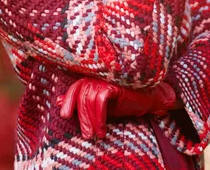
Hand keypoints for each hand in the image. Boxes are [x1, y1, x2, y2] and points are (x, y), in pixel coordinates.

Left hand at [56, 78, 176, 139]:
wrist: (151, 97)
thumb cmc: (126, 101)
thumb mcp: (101, 104)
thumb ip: (82, 102)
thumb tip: (58, 102)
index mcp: (94, 79)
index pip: (76, 87)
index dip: (67, 99)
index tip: (65, 115)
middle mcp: (98, 76)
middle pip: (80, 93)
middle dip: (80, 115)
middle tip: (85, 133)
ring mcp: (106, 78)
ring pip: (89, 99)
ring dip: (91, 121)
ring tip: (95, 134)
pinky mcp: (115, 84)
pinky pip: (100, 101)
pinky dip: (100, 118)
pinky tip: (103, 129)